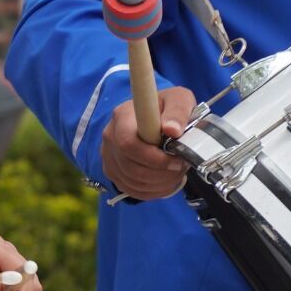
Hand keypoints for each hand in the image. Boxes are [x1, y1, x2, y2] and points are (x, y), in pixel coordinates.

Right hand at [102, 86, 195, 201]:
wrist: (156, 116)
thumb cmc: (167, 107)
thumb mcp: (179, 99)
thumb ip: (178, 111)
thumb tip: (172, 130)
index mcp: (122, 116)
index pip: (128, 144)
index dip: (154, 159)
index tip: (177, 159)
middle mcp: (110, 136)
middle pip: (131, 168)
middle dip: (161, 174)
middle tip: (181, 167)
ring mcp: (108, 155)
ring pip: (132, 182)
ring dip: (160, 183)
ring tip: (176, 172)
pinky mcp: (113, 170)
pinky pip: (131, 190)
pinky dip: (152, 191)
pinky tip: (166, 181)